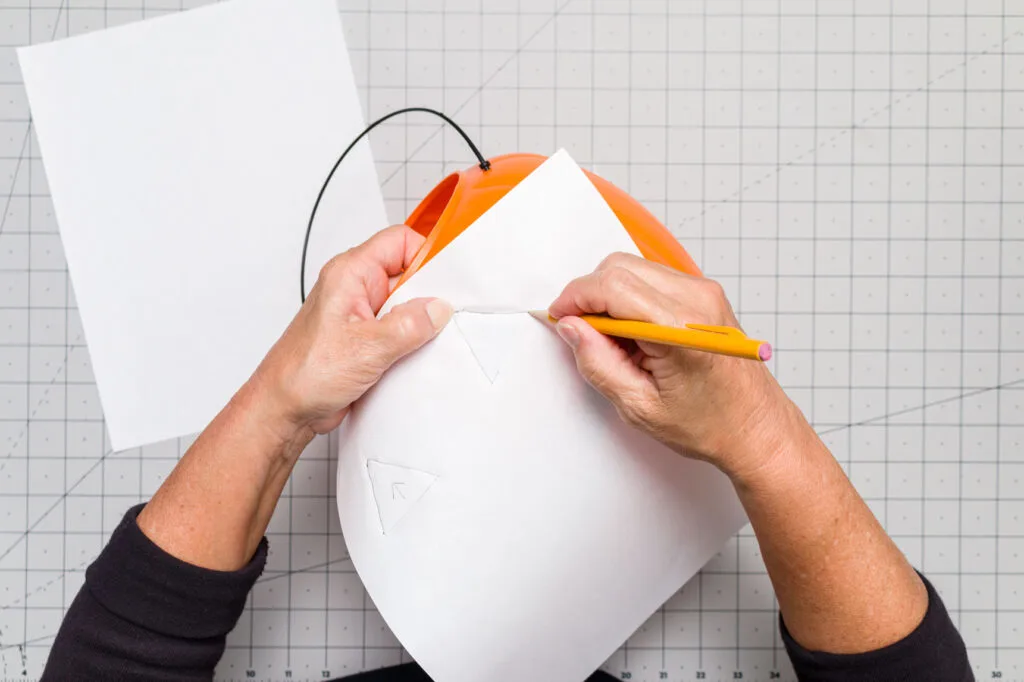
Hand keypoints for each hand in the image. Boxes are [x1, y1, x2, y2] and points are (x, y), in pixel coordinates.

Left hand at [252, 225, 452, 435]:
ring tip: (428, 341)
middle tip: (443, 317)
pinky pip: (399, 329)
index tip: (449, 279)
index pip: (399, 242)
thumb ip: (408, 326)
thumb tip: (438, 308)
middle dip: (428, 294)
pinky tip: (418, 356)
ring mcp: (361, 314)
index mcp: (349, 274)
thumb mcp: (366, 348)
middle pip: (407, 273)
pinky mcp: (366, 338)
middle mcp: (355, 288)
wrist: (284, 410)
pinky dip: (412, 341)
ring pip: (405, 304)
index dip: (427, 254)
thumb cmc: (304, 374)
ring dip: (419, 323)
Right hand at [548, 252, 793, 479]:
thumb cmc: (709, 424)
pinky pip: (651, 278)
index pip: (611, 286)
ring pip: (633, 268)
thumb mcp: (640, 406)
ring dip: (609, 296)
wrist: (756, 428)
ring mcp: (704, 292)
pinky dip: (630, 298)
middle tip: (582, 333)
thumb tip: (571, 328)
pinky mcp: (704, 294)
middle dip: (589, 295)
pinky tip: (634, 334)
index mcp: (680, 328)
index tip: (559, 318)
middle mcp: (697, 299)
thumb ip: (598, 363)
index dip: (574, 298)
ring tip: (614, 341)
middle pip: (619, 267)